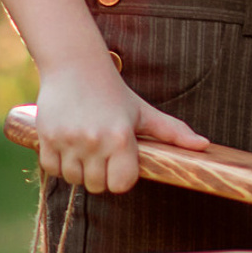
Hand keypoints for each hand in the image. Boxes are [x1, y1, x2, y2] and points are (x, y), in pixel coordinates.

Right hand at [36, 55, 207, 193]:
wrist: (75, 66)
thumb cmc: (113, 92)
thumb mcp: (144, 112)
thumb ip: (173, 132)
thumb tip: (204, 145)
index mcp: (121, 138)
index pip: (121, 185)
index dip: (121, 178)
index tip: (120, 164)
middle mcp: (94, 141)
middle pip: (97, 186)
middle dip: (100, 175)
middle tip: (102, 154)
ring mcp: (69, 140)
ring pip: (74, 179)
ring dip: (79, 170)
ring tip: (86, 148)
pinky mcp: (46, 137)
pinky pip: (52, 169)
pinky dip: (59, 164)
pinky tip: (68, 146)